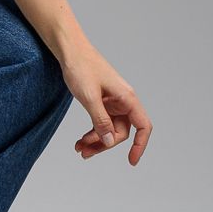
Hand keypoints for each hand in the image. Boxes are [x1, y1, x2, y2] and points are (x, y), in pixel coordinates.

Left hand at [59, 43, 151, 165]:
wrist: (69, 50)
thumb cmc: (81, 67)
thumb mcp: (89, 97)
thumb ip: (100, 120)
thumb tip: (109, 141)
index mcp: (127, 98)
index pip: (143, 126)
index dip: (141, 145)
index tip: (132, 161)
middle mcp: (123, 101)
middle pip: (121, 132)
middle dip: (104, 145)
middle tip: (84, 152)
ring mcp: (112, 102)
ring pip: (109, 130)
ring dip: (96, 141)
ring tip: (79, 149)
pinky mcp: (102, 102)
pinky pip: (101, 123)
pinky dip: (92, 133)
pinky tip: (80, 141)